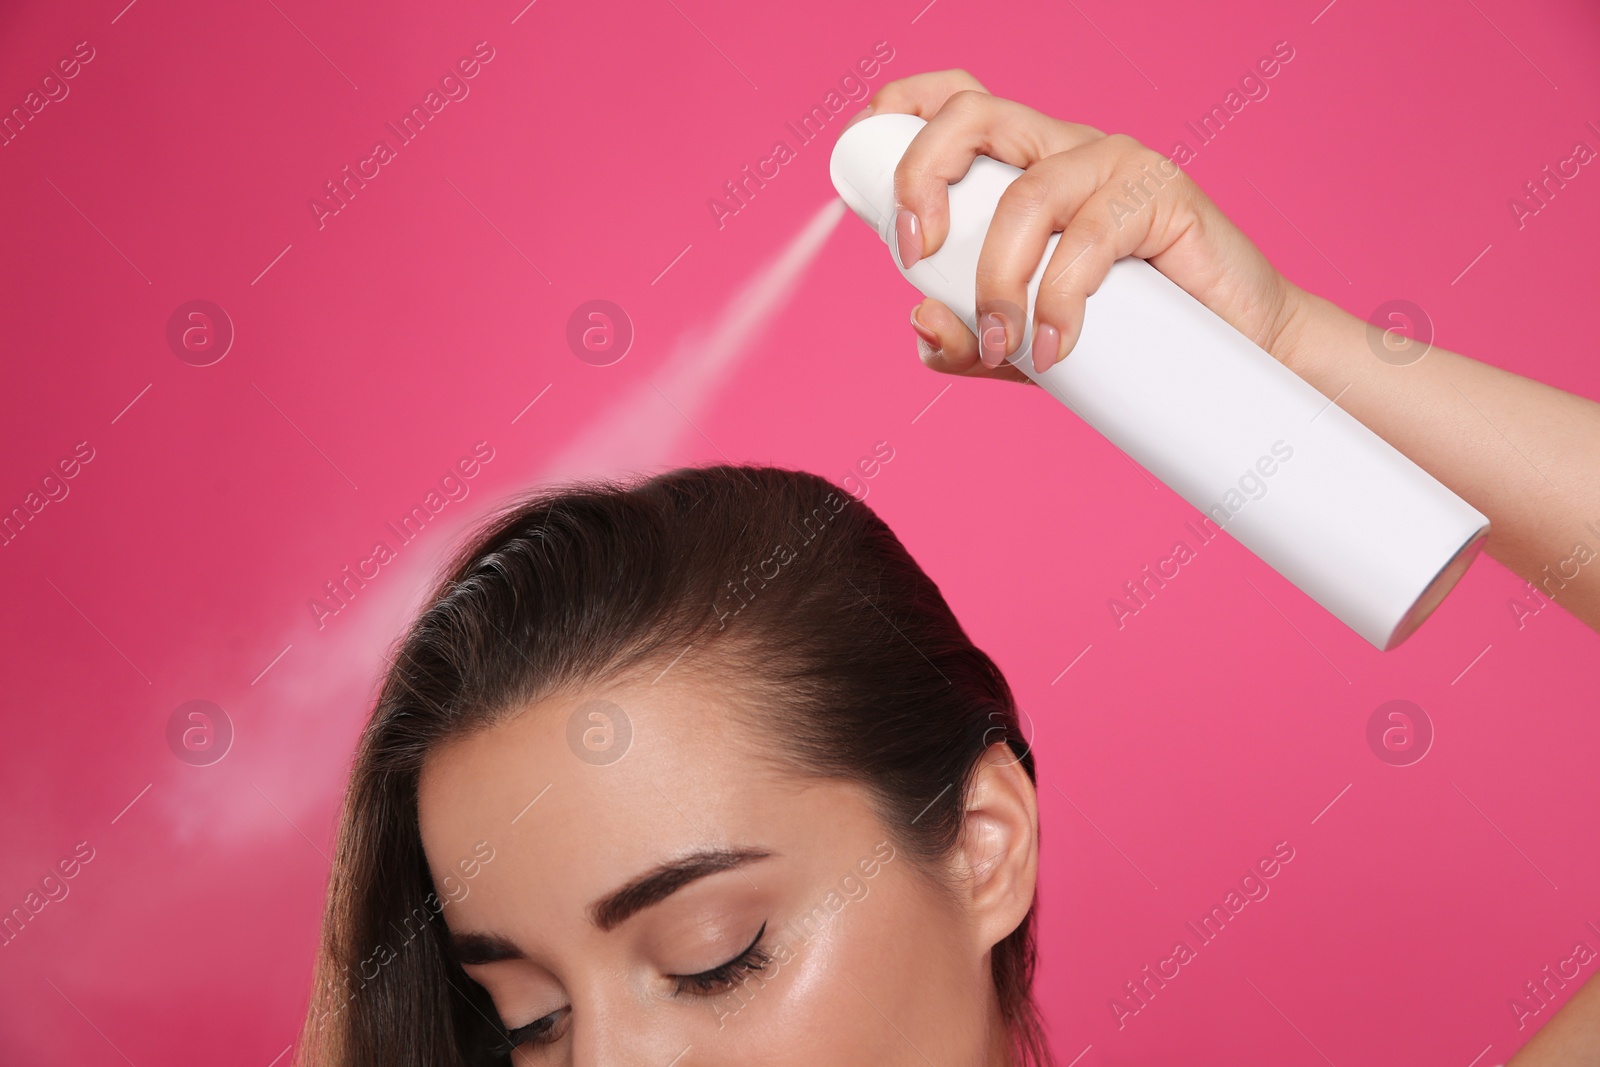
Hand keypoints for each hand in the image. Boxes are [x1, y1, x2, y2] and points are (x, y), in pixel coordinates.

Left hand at [843, 70, 1305, 383]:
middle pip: (973, 115)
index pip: (955, 106)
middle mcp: (1063, 149)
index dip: (904, 120)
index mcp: (1023, 165)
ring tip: (1004, 345)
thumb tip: (919, 324)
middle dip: (923, 178)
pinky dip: (1059, 299)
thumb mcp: (1023, 347)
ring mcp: (1114, 164)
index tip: (878, 193)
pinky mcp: (1162, 192)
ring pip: (1025, 195)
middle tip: (915, 258)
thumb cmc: (1127, 338)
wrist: (1235, 353)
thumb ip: (968, 339)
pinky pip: (1090, 236)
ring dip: (996, 278)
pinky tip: (1053, 348)